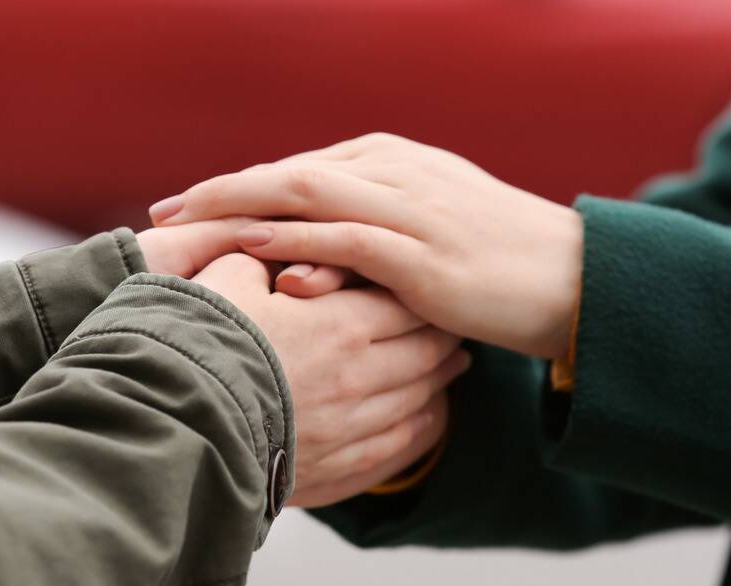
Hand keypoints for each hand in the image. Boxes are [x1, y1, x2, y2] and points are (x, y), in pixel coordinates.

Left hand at [150, 133, 584, 357]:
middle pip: (287, 173)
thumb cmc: (499, 260)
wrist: (570, 279)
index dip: (239, 187)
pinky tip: (249, 248)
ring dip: (238, 207)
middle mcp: (394, 172)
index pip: (300, 168)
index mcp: (393, 162)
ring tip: (183, 224)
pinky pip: (343, 237)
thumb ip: (377, 223)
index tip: (188, 207)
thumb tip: (320, 249)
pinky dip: (292, 239)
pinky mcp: (420, 250)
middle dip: (220, 192)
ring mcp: (407, 207)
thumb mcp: (432, 226)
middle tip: (161, 215)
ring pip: (304, 194)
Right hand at [190, 254, 467, 507]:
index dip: (422, 293)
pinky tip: (424, 419)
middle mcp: (359, 377)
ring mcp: (351, 428)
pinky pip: (394, 448)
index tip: (432, 287)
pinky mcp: (335, 468)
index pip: (405, 302)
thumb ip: (262, 254)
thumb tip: (268, 236)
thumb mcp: (225, 277)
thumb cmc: (194, 340)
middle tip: (454, 328)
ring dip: (438, 382)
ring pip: (417, 401)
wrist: (168, 418)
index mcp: (341, 324)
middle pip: (424, 353)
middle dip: (442, 337)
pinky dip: (418, 430)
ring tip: (449, 370)